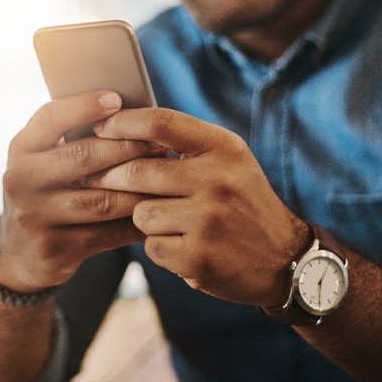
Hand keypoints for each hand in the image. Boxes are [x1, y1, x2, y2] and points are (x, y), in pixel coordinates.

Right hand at [0, 91, 166, 292]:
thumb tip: (129, 112)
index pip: (50, 118)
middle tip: (161, 144)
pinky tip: (157, 212)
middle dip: (127, 148)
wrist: (19, 251)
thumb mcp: (43, 160)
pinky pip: (107, 234)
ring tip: (168, 178)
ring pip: (101, 200)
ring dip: (140, 189)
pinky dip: (136, 223)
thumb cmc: (46, 190)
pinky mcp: (54, 249)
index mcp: (20, 149)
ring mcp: (34, 217)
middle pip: (82, 157)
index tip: (116, 98)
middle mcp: (21, 181)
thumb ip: (71, 138)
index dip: (84, 106)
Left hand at [85, 107, 309, 306]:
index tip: (98, 127)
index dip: (121, 123)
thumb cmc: (242, 202)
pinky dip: (159, 246)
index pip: (160, 122)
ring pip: (140, 212)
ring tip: (171, 221)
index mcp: (224, 148)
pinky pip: (151, 245)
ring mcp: (208, 221)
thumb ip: (183, 142)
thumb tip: (118, 128)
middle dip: (110, 177)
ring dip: (144, 218)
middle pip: (137, 171)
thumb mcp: (227, 160)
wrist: (284, 259)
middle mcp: (218, 181)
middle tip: (97, 179)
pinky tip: (183, 246)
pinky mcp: (198, 257)